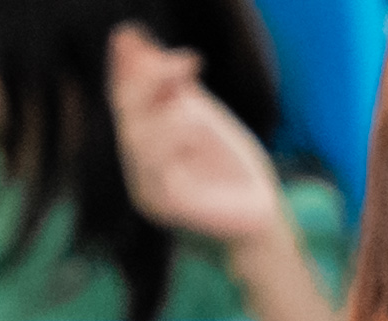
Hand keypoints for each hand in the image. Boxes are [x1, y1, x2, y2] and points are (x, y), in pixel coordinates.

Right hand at [107, 27, 295, 249]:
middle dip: (147, 82)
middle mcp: (138, 168)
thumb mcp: (203, 116)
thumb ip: (175, 88)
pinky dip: (173, 137)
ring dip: (167, 113)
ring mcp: (146, 190)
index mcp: (143, 146)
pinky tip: (192, 127)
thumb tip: (147, 49)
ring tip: (192, 107)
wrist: (262, 211)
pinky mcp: (163, 207)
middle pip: (124, 116)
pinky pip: (154, 166)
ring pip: (135, 139)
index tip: (148, 42)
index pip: (125, 101)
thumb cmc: (235, 166)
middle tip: (181, 63)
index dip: (135, 70)